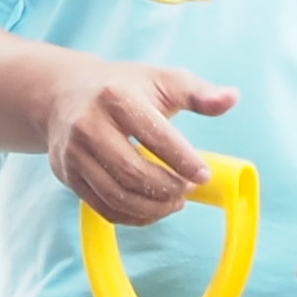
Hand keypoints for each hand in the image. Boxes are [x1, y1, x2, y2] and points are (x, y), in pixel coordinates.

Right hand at [39, 55, 240, 226]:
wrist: (63, 94)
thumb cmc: (124, 87)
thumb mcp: (161, 79)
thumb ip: (199, 93)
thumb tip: (233, 98)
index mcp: (116, 97)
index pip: (155, 136)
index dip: (183, 160)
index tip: (204, 176)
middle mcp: (89, 125)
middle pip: (134, 173)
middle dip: (168, 189)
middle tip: (189, 190)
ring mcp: (74, 153)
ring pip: (117, 196)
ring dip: (153, 208)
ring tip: (175, 202)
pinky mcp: (67, 175)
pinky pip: (104, 208)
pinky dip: (134, 217)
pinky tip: (154, 209)